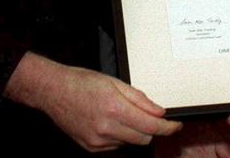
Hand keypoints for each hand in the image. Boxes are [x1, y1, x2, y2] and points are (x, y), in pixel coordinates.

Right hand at [4, 52, 181, 151]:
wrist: (54, 92)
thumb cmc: (83, 82)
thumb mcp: (116, 83)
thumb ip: (140, 99)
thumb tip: (160, 112)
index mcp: (115, 109)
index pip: (151, 126)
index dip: (168, 128)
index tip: (176, 125)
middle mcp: (106, 128)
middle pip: (143, 139)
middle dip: (152, 130)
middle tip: (152, 117)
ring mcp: (97, 141)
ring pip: (130, 143)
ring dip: (134, 132)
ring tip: (122, 114)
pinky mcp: (91, 147)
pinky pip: (115, 146)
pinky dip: (120, 136)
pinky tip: (111, 122)